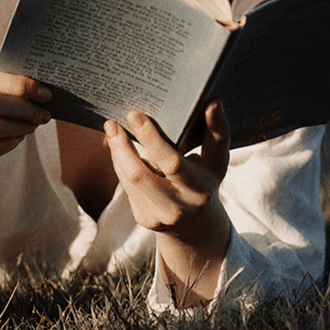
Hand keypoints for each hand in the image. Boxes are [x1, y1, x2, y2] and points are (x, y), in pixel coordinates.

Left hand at [104, 101, 229, 232]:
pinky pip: (126, 185)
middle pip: (138, 175)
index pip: (172, 163)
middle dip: (122, 146)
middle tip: (111, 122)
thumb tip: (214, 103)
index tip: (135, 115)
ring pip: (127, 179)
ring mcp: (157, 216)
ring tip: (112, 129)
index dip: (152, 139)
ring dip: (117, 152)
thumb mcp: (217, 161)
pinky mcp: (143, 218)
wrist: (196, 226)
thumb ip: (217, 133)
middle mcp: (177, 206)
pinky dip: (121, 163)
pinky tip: (118, 148)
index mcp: (198, 188)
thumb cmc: (205, 182)